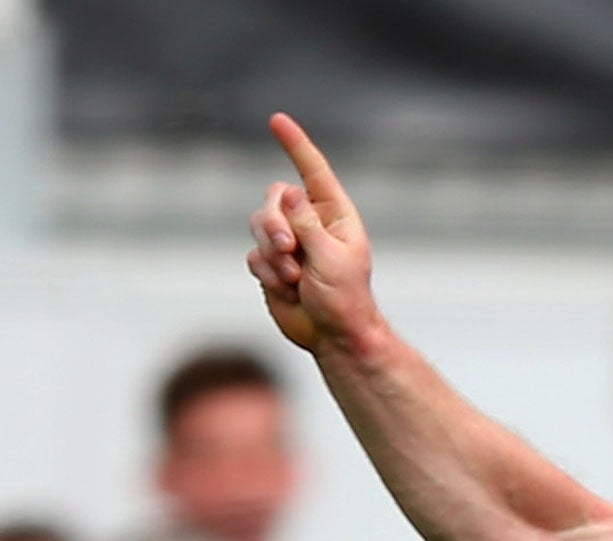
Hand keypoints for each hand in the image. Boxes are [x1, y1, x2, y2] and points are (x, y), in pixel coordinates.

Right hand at [246, 113, 378, 352]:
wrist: (333, 335)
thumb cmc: (345, 298)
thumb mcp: (330, 258)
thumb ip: (307, 224)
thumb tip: (288, 190)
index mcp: (335, 216)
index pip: (313, 172)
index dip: (295, 146)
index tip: (277, 120)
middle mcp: (311, 223)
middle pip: (273, 200)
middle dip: (274, 224)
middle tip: (289, 250)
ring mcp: (290, 243)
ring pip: (258, 227)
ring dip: (272, 255)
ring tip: (294, 278)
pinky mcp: (273, 264)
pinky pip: (254, 256)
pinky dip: (268, 273)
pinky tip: (288, 290)